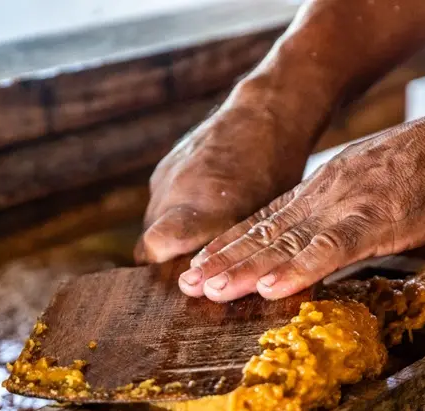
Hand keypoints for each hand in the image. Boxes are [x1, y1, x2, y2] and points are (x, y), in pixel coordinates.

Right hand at [134, 85, 317, 263]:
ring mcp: (165, 177)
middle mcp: (175, 191)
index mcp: (204, 205)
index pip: (155, 246)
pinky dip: (174, 214)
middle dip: (168, 262)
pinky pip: (160, 203)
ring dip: (171, 237)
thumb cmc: (275, 170)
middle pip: (149, 247)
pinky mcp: (162, 168)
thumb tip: (222, 283)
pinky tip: (202, 209)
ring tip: (203, 236)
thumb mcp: (263, 217)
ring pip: (153, 225)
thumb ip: (235, 249)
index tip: (181, 278)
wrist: (264, 113)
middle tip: (198, 269)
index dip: (161, 267)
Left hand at [177, 110, 424, 300]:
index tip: (202, 263)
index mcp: (322, 189)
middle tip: (188, 283)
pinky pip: (330, 250)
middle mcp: (323, 196)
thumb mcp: (369, 183)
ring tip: (211, 289)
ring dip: (246, 268)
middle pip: (265, 233)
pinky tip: (271, 288)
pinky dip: (299, 270)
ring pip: (286, 242)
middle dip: (224, 260)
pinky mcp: (374, 220)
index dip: (231, 244)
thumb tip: (322, 238)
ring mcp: (345, 207)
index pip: (266, 220)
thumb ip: (341, 211)